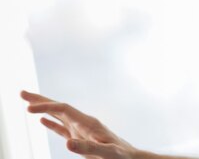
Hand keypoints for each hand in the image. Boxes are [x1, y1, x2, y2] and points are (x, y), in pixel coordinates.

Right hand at [21, 90, 139, 158]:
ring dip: (43, 109)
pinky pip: (62, 128)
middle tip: (22, 93)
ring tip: (27, 103)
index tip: (28, 109)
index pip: (63, 109)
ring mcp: (80, 129)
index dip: (46, 107)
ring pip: (58, 115)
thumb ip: (87, 148)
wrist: (129, 158)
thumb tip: (67, 143)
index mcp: (87, 123)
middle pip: (59, 107)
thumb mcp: (105, 152)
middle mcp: (83, 122)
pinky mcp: (80, 138)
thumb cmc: (119, 156)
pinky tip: (42, 121)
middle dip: (41, 100)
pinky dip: (51, 123)